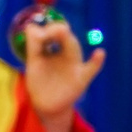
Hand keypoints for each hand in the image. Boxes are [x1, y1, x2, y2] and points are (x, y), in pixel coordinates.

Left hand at [19, 17, 103, 131]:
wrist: (46, 105)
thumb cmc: (41, 81)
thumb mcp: (34, 63)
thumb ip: (33, 46)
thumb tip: (31, 26)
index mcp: (57, 50)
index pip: (56, 34)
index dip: (48, 29)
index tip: (36, 31)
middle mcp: (68, 55)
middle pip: (66, 39)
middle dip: (57, 31)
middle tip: (48, 29)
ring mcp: (75, 67)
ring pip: (75, 49)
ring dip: (69, 40)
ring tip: (63, 30)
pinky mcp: (81, 80)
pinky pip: (92, 69)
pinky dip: (96, 62)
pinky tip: (99, 53)